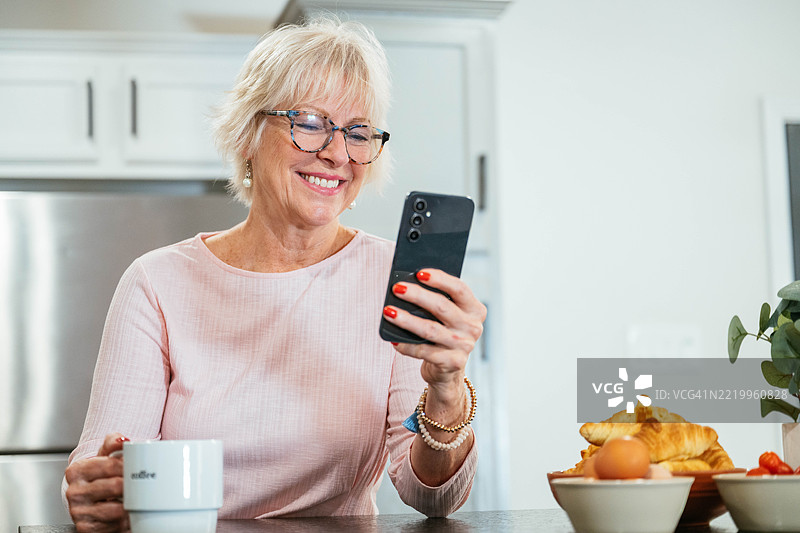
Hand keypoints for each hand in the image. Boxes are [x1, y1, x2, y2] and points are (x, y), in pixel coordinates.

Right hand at [65, 432, 129, 532]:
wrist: (90, 497)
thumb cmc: (100, 474)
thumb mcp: (104, 455)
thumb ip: (113, 442)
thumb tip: (123, 441)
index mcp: (77, 471)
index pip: (111, 465)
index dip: (130, 466)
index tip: (139, 466)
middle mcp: (74, 492)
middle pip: (115, 486)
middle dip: (133, 485)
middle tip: (144, 483)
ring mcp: (79, 512)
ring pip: (115, 510)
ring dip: (131, 505)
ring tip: (139, 499)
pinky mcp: (86, 528)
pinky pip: (112, 526)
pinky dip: (125, 521)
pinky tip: (129, 514)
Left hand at [383, 269, 486, 397]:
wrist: (447, 369)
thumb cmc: (443, 333)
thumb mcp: (447, 316)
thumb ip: (437, 300)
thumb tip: (408, 285)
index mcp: (475, 309)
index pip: (459, 288)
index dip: (440, 279)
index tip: (419, 273)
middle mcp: (473, 327)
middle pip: (442, 307)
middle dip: (417, 295)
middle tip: (397, 288)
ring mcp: (463, 346)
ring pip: (430, 329)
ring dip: (407, 319)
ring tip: (389, 311)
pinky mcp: (452, 363)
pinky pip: (424, 351)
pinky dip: (406, 345)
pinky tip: (393, 339)